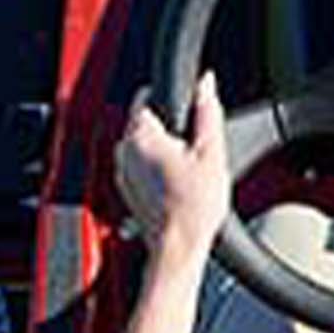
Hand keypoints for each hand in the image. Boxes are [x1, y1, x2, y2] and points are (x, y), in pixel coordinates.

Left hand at [115, 74, 230, 266]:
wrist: (179, 249)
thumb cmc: (193, 208)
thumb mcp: (212, 153)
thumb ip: (208, 112)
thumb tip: (205, 83)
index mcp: (141, 134)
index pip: (147, 96)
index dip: (173, 103)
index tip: (187, 119)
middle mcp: (124, 151)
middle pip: (146, 123)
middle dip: (169, 131)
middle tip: (192, 153)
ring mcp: (121, 172)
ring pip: (143, 147)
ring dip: (161, 153)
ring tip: (185, 174)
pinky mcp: (126, 191)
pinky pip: (140, 169)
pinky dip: (155, 173)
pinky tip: (175, 188)